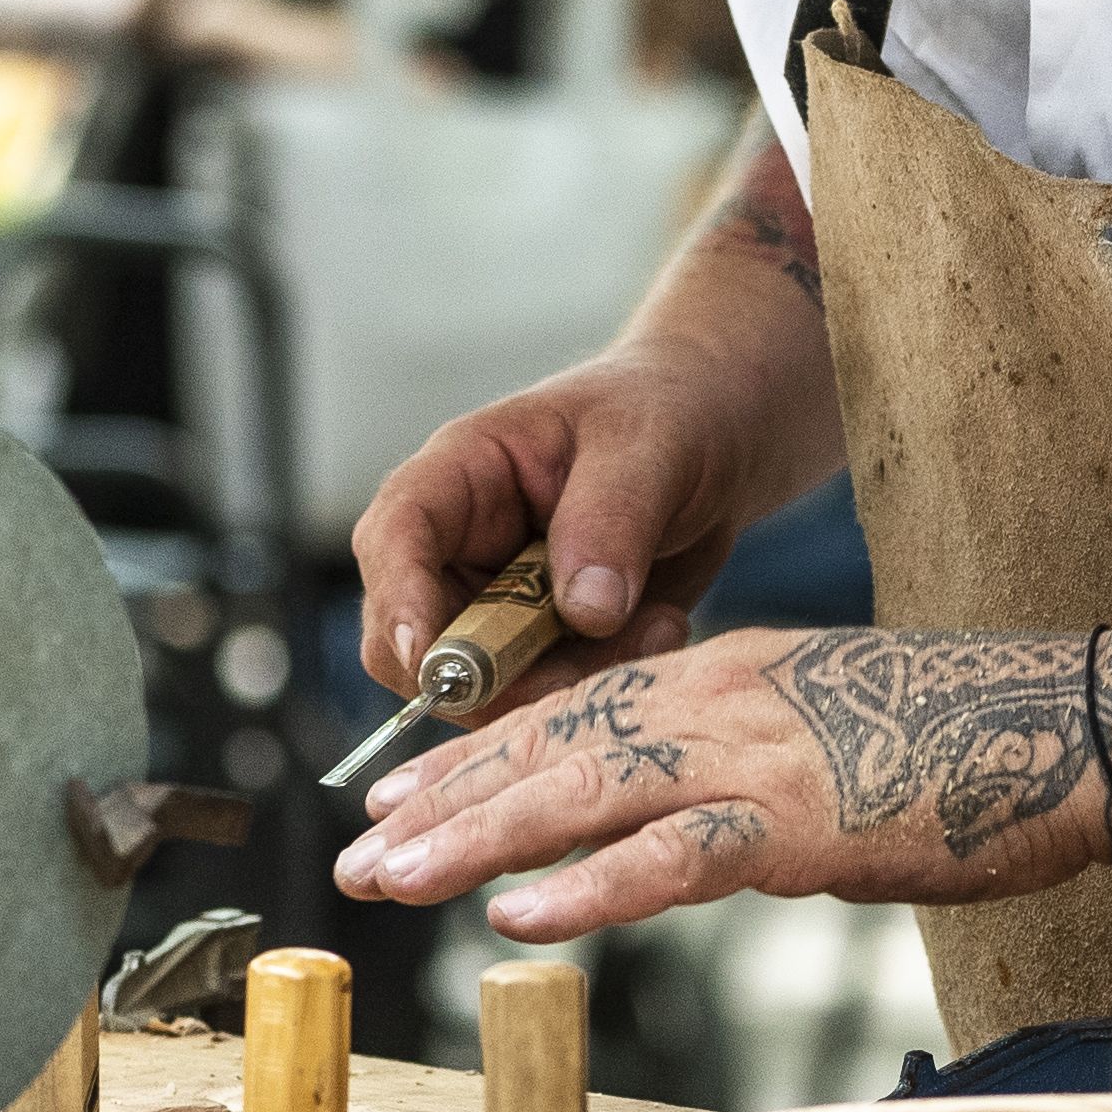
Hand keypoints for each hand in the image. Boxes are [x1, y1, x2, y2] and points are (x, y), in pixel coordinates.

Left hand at [332, 628, 1111, 941]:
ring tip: (389, 877)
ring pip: (582, 792)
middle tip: (359, 849)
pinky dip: (589, 887)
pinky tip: (516, 913)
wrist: (1082, 727)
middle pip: (553, 744)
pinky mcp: (800, 821)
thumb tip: (700, 832)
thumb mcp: (839, 741)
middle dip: (446, 799)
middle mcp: (724, 697)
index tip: (406, 793)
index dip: (484, 755)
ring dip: (476, 838)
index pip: (580, 712)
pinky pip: (672, 857)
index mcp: (734, 674)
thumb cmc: (980, 747)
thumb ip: (756, 774)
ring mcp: (756, 756)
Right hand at [352, 337, 813, 709]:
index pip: (395, 535)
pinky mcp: (543, 648)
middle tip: (589, 667)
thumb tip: (584, 612)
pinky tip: (664, 629)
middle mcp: (462, 547)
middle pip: (418, 641)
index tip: (432, 657)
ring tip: (659, 627)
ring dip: (568, 683)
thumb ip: (613, 520)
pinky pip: (547, 697)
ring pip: (486, 688)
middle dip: (495, 677)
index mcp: (462, 474)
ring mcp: (498, 605)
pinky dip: (602, 683)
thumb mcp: (650, 447)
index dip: (399, 600)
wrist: (715, 444)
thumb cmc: (667, 414)